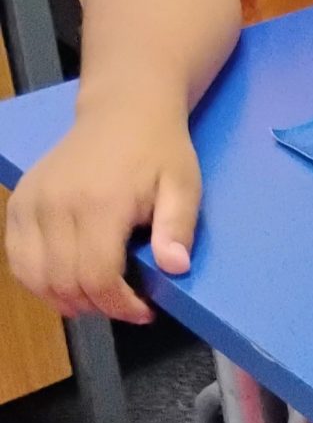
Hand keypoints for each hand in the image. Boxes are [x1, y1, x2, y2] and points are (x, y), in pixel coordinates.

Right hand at [4, 113, 200, 322]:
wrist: (123, 112)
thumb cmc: (159, 150)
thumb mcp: (184, 184)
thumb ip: (178, 226)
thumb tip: (175, 268)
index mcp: (100, 203)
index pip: (97, 277)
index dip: (120, 305)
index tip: (144, 311)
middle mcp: (56, 205)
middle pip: (64, 283)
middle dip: (97, 306)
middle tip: (125, 304)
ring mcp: (31, 204)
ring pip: (35, 278)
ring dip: (66, 299)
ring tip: (99, 295)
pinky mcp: (17, 203)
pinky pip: (18, 260)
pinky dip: (39, 281)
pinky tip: (68, 280)